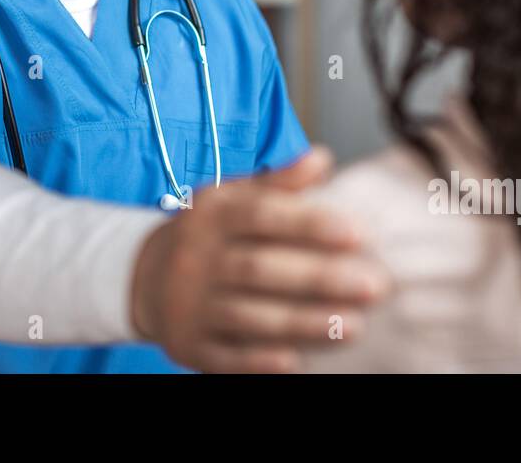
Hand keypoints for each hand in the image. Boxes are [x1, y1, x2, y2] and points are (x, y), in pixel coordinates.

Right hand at [129, 146, 391, 372]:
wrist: (145, 278)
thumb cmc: (210, 233)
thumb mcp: (234, 198)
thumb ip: (279, 182)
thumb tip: (322, 158)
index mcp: (211, 214)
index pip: (261, 215)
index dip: (309, 224)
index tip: (360, 234)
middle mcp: (195, 257)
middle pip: (259, 269)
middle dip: (319, 278)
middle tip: (375, 285)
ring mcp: (189, 304)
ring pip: (249, 316)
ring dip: (305, 323)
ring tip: (355, 325)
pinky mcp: (188, 345)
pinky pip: (227, 356)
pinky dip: (261, 360)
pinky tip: (300, 361)